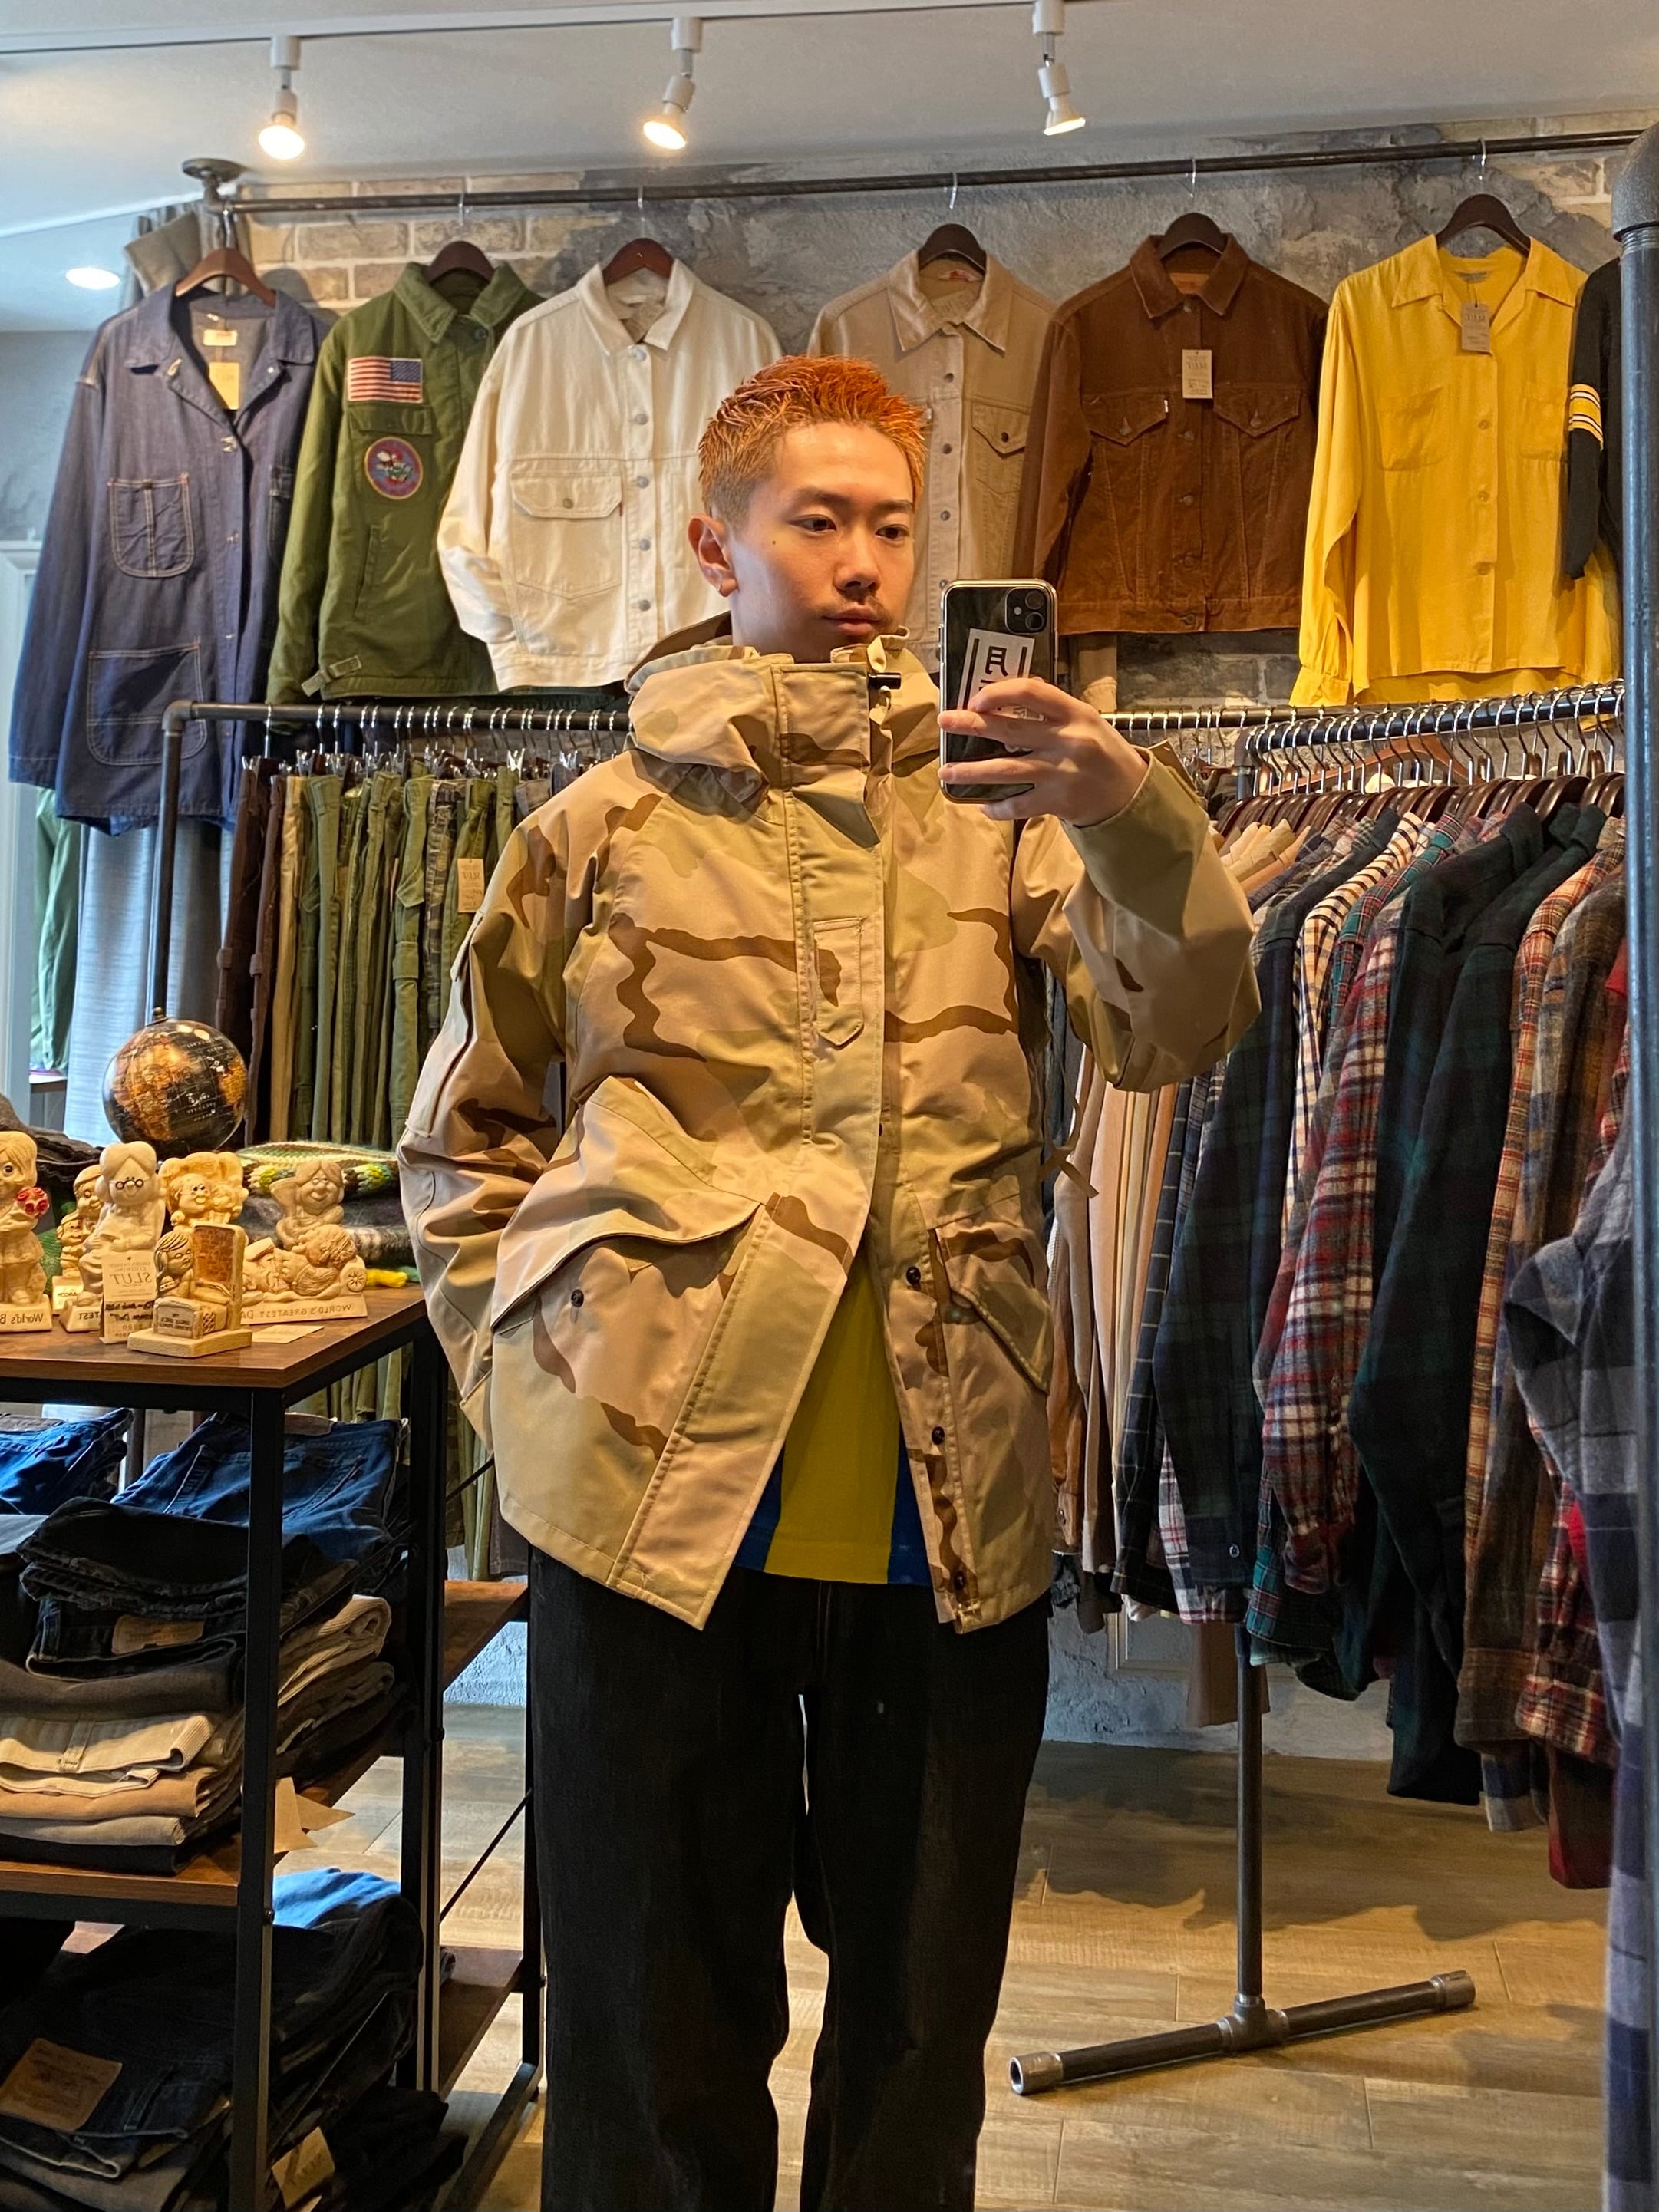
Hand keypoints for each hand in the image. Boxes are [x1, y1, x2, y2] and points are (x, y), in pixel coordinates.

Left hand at [939, 677, 1148, 824]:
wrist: (1131, 793)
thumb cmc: (1104, 751)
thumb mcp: (1086, 720)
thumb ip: (1052, 710)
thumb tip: (1008, 697)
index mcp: (1074, 712)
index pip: (1031, 691)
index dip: (999, 692)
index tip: (975, 698)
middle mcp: (1067, 740)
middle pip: (1010, 729)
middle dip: (971, 725)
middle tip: (945, 722)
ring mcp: (1061, 773)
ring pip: (1006, 770)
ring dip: (972, 771)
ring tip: (947, 772)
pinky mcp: (1058, 801)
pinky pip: (1018, 804)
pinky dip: (997, 806)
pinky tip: (983, 805)